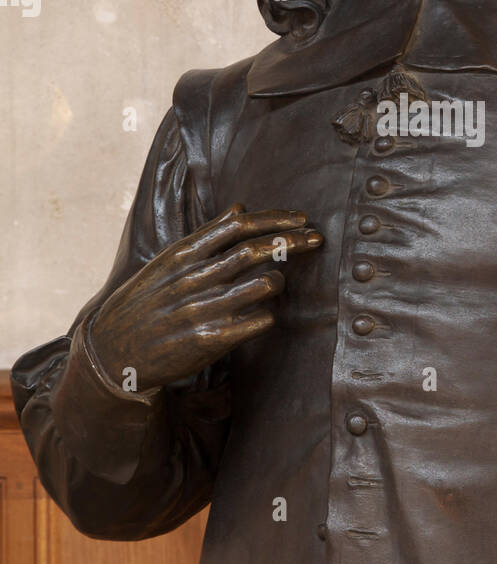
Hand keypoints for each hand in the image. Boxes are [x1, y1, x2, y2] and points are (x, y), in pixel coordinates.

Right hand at [87, 203, 321, 390]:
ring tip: (281, 282)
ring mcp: (204, 310)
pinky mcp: (211, 340)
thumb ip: (204, 238)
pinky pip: (259, 321)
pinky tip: (266, 313)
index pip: (238, 225)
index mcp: (182, 254)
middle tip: (317, 238)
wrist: (112, 354)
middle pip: (256, 250)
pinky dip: (270, 314)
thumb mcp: (164, 264)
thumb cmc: (143, 304)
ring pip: (263, 285)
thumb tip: (240, 209)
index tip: (300, 218)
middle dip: (293, 240)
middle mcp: (194, 279)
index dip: (275, 219)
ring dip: (281, 280)